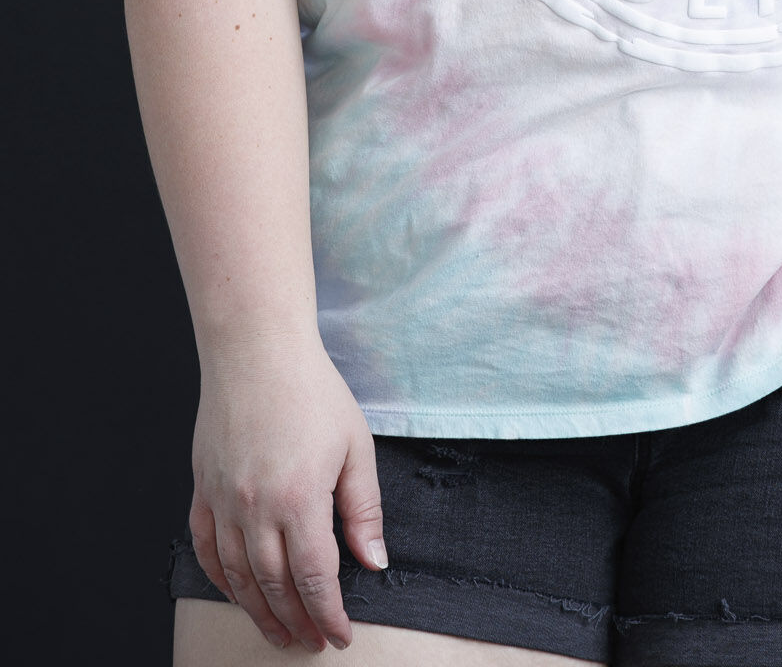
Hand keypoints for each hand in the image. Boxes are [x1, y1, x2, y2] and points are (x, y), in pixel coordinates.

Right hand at [189, 333, 386, 652]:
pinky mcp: (202, 490)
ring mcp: (224, 501)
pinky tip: (238, 594)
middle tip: (311, 643)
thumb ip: (364, 509)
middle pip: (275, 586)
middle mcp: (256, 507)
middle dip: (296, 622)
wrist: (257, 350)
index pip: (315, 578)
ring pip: (238, 578)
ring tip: (279, 633)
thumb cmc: (312, 391)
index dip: (328, 613)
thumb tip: (373, 561)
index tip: (340, 635)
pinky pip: (206, 551)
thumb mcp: (355, 445)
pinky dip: (222, 580)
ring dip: (259, 613)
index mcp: (300, 497)